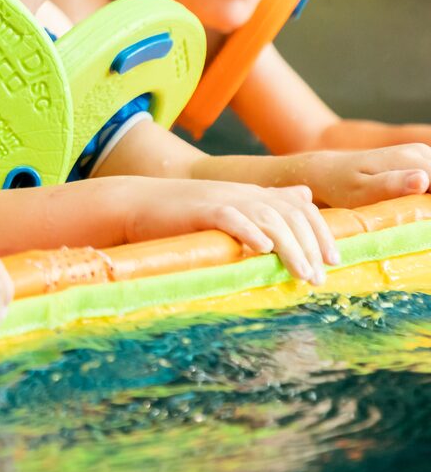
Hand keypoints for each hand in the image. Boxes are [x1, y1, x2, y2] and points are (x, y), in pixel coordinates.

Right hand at [119, 178, 338, 283]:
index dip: (321, 232)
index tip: (334, 260)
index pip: (300, 207)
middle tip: (319, 277)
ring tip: (302, 273)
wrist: (137, 203)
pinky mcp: (200, 210)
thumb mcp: (232, 204)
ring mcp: (222, 199)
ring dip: (290, 247)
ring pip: (268, 219)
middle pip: (290, 215)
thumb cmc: (183, 212)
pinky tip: (262, 249)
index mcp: (253, 194)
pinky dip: (249, 231)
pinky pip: (230, 217)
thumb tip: (305, 196)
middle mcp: (244, 193)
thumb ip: (269, 201)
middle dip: (310, 246)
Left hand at [291, 145, 430, 207]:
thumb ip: (390, 186)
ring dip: (427, 202)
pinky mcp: (419, 163)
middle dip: (429, 205)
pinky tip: (413, 208)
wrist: (328, 172)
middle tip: (410, 216)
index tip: (421, 217)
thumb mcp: (360, 190)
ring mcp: (422, 156)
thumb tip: (422, 180)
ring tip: (410, 213)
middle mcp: (421, 152)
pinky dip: (425, 196)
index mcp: (412, 158)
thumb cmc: (341, 185)